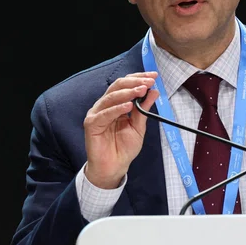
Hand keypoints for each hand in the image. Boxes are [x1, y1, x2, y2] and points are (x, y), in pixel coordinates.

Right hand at [83, 72, 159, 188]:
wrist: (114, 167)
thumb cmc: (123, 148)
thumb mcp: (138, 126)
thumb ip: (143, 109)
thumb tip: (153, 91)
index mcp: (116, 104)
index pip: (126, 85)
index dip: (139, 78)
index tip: (153, 76)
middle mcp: (105, 106)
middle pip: (117, 86)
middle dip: (134, 82)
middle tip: (148, 82)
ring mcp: (97, 114)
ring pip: (111, 97)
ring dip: (127, 92)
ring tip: (141, 90)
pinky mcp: (91, 124)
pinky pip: (104, 114)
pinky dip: (117, 108)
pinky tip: (128, 105)